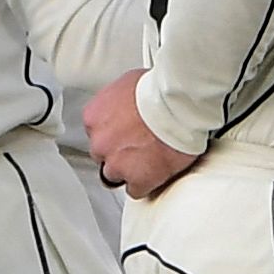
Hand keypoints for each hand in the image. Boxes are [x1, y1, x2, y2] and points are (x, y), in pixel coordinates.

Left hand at [83, 69, 201, 199]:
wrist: (178, 106)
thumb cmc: (160, 89)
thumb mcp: (130, 82)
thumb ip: (122, 99)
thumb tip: (128, 100)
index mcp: (95, 116)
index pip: (97, 133)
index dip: (115, 134)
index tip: (127, 133)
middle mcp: (100, 141)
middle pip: (103, 154)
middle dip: (120, 152)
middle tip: (141, 145)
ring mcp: (116, 163)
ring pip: (115, 175)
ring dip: (130, 169)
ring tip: (150, 161)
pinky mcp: (136, 179)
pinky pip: (137, 190)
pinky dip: (147, 183)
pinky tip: (158, 173)